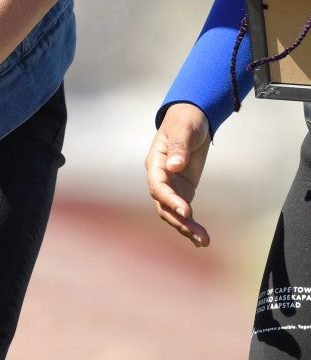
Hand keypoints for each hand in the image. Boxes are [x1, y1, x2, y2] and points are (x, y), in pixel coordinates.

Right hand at [145, 102, 211, 246]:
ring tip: (204, 241)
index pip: (157, 185)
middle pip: (164, 204)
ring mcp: (171, 186)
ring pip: (173, 212)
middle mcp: (160, 177)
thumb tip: (174, 166)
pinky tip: (201, 239)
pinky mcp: (183, 191)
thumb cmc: (185, 121)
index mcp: (156, 162)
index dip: (169, 199)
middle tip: (197, 234)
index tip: (186, 210)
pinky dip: (191, 224)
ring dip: (186, 227)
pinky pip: (184, 211)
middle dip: (179, 220)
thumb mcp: (184, 130)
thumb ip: (178, 147)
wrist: (192, 119)